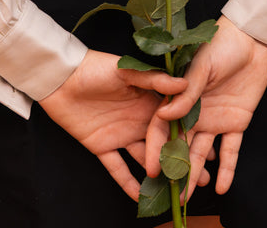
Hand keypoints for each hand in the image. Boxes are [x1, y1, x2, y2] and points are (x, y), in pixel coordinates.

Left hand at [39, 49, 186, 199]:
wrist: (60, 77)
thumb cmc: (94, 68)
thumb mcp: (125, 71)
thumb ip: (153, 80)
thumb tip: (182, 84)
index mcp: (146, 101)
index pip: (170, 124)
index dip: (187, 139)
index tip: (207, 153)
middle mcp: (137, 120)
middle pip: (162, 145)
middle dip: (180, 162)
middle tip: (201, 180)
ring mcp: (120, 134)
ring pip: (143, 160)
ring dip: (158, 177)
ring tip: (176, 193)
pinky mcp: (102, 146)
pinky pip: (117, 168)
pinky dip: (127, 183)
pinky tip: (139, 198)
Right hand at [127, 15, 266, 198]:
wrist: (252, 42)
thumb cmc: (220, 46)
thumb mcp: (200, 66)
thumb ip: (185, 92)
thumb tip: (164, 115)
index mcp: (180, 97)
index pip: (162, 127)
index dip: (156, 148)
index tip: (151, 169)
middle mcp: (194, 113)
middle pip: (180, 145)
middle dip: (175, 169)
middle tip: (170, 195)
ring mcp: (214, 120)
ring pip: (202, 153)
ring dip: (196, 174)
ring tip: (189, 197)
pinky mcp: (236, 124)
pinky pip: (230, 151)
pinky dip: (227, 169)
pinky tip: (222, 188)